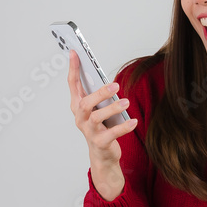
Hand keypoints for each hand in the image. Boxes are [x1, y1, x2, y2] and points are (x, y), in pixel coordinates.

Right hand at [67, 50, 137, 167]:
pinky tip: (133, 121)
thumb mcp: (98, 108)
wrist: (103, 154)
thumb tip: (106, 77)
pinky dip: (123, 127)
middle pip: (85, 103)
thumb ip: (98, 94)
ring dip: (112, 108)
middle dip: (99, 93)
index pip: (73, 84)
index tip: (75, 52)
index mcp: (78, 106)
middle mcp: (80, 118)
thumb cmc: (101, 126)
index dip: (73, 68)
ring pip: (97, 118)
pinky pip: (112, 134)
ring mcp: (89, 131)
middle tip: (116, 85)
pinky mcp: (100, 143)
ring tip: (126, 102)